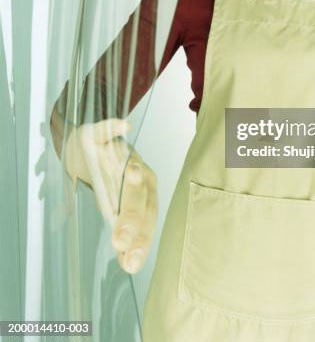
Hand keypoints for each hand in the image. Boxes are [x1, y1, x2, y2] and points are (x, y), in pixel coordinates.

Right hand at [64, 119, 157, 273]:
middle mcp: (140, 174)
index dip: (141, 239)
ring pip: (127, 160)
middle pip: (139, 195)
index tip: (131, 262)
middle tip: (120, 241)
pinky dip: (116, 126)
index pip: (148, 218)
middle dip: (131, 216)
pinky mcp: (104, 135)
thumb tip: (130, 264)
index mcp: (146, 193)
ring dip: (128, 164)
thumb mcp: (115, 208)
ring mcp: (123, 153)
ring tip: (130, 172)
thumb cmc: (110, 184)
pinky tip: (124, 126)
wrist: (90, 156)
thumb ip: (124, 232)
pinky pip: (110, 129)